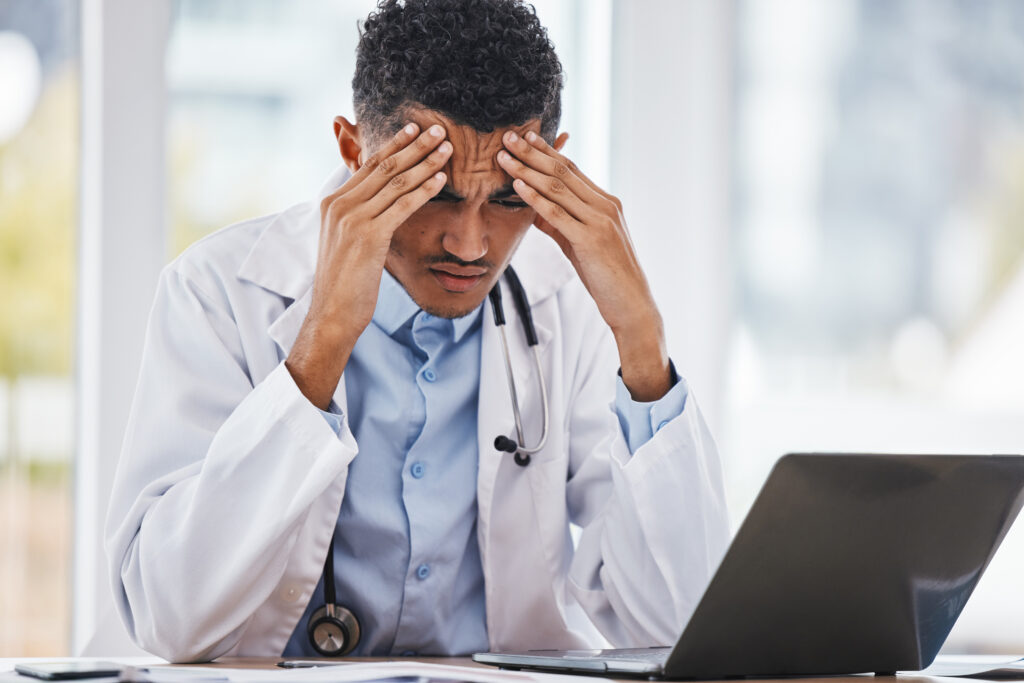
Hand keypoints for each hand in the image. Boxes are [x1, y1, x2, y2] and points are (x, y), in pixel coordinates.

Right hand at [287, 123, 450, 408]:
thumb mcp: (348, 242)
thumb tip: (383, 203)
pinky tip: (441, 180)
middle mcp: (339, 204)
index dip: (395, 145)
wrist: (332, 313)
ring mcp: (351, 219)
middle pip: (384, 167)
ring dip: (424, 163)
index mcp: (333, 202)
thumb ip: (362, 217)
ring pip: (395, 182)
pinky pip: (401, 206)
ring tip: (447, 148)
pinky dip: (423, 190)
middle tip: (439, 129)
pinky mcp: (367, 235)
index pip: (368, 165)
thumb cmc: (346, 283)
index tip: (416, 129)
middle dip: (414, 146)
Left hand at [497, 130, 672, 400]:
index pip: (572, 170)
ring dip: (528, 170)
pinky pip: (558, 214)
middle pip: (563, 172)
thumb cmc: (606, 277)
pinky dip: (536, 198)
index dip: (547, 152)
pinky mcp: (591, 239)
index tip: (526, 138)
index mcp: (606, 203)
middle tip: (509, 137)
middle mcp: (605, 205)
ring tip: (505, 157)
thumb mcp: (580, 246)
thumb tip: (534, 212)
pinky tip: (518, 186)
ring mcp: (600, 221)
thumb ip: (560, 226)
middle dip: (533, 153)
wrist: (631, 304)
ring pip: (558, 188)